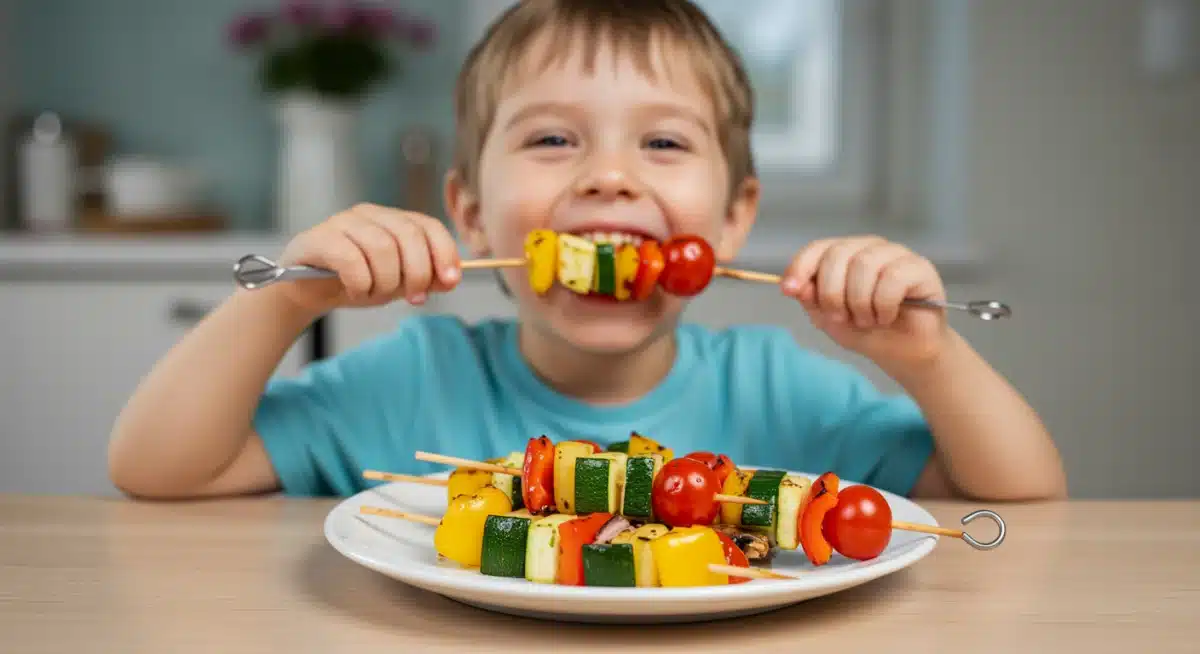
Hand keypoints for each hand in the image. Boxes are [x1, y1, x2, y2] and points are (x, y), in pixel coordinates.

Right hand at [273, 203, 461, 313]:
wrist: (305, 290)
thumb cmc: (354, 282)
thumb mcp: (396, 283)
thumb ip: (424, 279)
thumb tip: (451, 279)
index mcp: (393, 220)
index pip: (428, 226)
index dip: (445, 252)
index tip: (451, 281)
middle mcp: (370, 215)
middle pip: (408, 235)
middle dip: (418, 273)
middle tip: (414, 298)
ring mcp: (343, 223)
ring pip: (382, 248)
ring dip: (385, 282)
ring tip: (374, 294)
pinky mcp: (319, 239)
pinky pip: (351, 259)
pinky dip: (360, 283)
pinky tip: (355, 292)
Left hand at [781, 236, 950, 367]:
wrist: (903, 354)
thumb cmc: (868, 331)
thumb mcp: (829, 318)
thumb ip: (812, 299)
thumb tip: (796, 285)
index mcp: (845, 255)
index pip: (817, 248)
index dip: (800, 267)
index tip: (789, 290)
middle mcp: (869, 248)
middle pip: (838, 255)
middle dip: (831, 293)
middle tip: (840, 318)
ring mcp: (896, 255)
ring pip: (864, 265)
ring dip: (859, 302)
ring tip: (866, 321)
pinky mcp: (920, 268)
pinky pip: (892, 278)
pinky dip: (883, 305)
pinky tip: (886, 317)